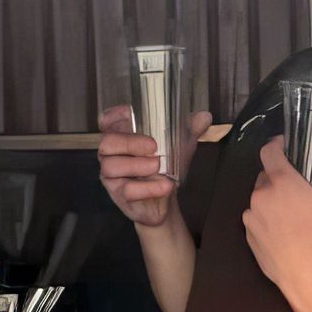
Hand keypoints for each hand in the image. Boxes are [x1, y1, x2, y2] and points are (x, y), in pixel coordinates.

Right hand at [97, 104, 211, 227]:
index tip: (129, 114)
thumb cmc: (165, 166)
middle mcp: (112, 155)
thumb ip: (189, 129)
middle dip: (130, 142)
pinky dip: (148, 187)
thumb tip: (204, 117)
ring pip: (112, 166)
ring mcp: (112, 176)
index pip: (106, 121)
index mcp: (122, 136)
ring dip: (137, 165)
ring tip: (158, 167)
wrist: (166, 197)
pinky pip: (127, 190)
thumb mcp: (179, 145)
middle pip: (107, 142)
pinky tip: (166, 186)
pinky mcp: (119, 195)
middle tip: (154, 146)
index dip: (113, 116)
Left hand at [243, 136, 311, 301]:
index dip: (276, 144)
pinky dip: (266, 221)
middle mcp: (261, 196)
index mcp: (282, 182)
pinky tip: (283, 232)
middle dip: (278, 177)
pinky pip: (256, 221)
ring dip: (271, 200)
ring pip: (259, 200)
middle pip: (265, 176)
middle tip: (297, 186)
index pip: (269, 151)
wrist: (308, 278)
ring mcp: (252, 218)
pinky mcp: (249, 238)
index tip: (285, 145)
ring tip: (290, 211)